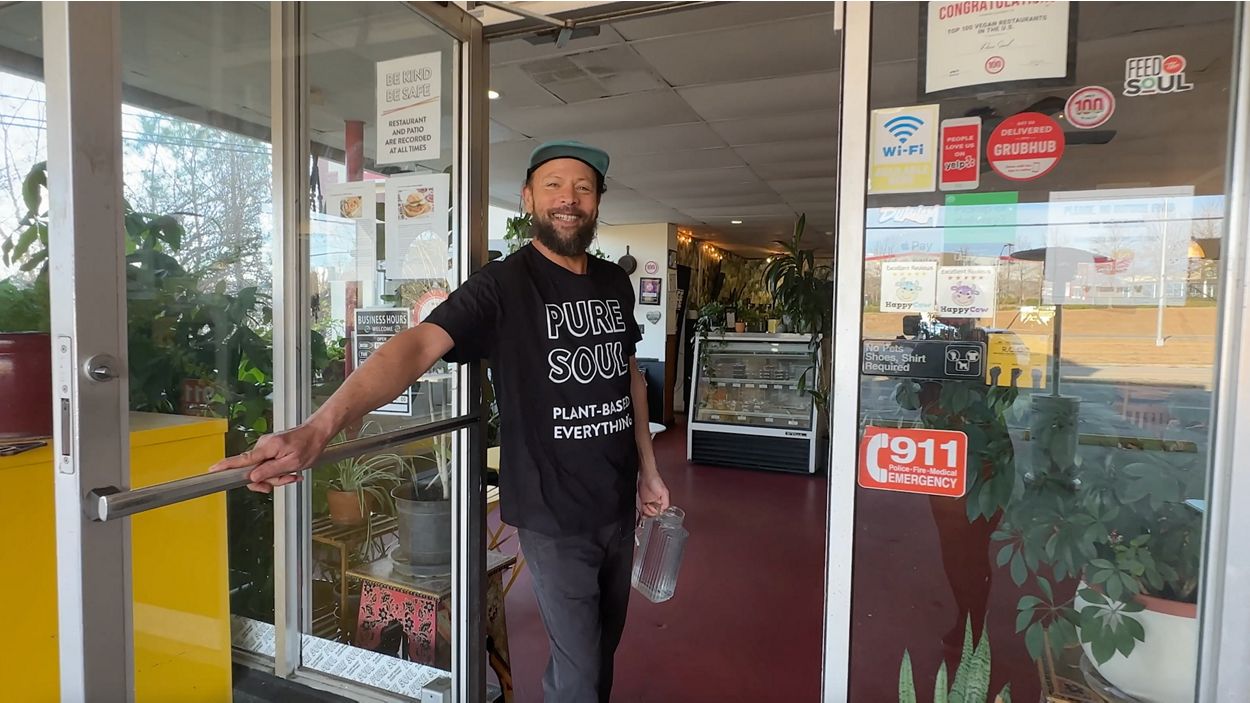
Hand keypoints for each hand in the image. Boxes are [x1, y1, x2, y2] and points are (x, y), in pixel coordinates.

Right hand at [208, 422, 332, 492]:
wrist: (317, 433)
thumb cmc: (308, 446)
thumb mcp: (292, 463)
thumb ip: (270, 471)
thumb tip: (251, 477)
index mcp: (266, 448)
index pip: (242, 459)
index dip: (226, 466)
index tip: (212, 470)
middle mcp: (263, 446)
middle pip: (254, 471)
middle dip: (269, 480)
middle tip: (287, 479)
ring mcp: (266, 448)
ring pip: (263, 471)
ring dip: (278, 477)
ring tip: (293, 474)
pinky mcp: (271, 450)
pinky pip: (269, 466)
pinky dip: (279, 471)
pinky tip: (292, 471)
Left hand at [637, 471, 670, 517]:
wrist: (646, 475)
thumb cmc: (656, 480)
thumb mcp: (664, 492)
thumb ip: (666, 501)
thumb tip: (664, 509)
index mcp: (661, 501)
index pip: (660, 511)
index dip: (656, 512)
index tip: (654, 509)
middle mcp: (656, 502)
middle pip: (654, 513)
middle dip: (651, 512)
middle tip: (649, 506)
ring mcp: (649, 501)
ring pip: (648, 512)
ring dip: (646, 512)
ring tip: (645, 506)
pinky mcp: (643, 500)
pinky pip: (643, 508)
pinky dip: (643, 512)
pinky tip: (642, 514)